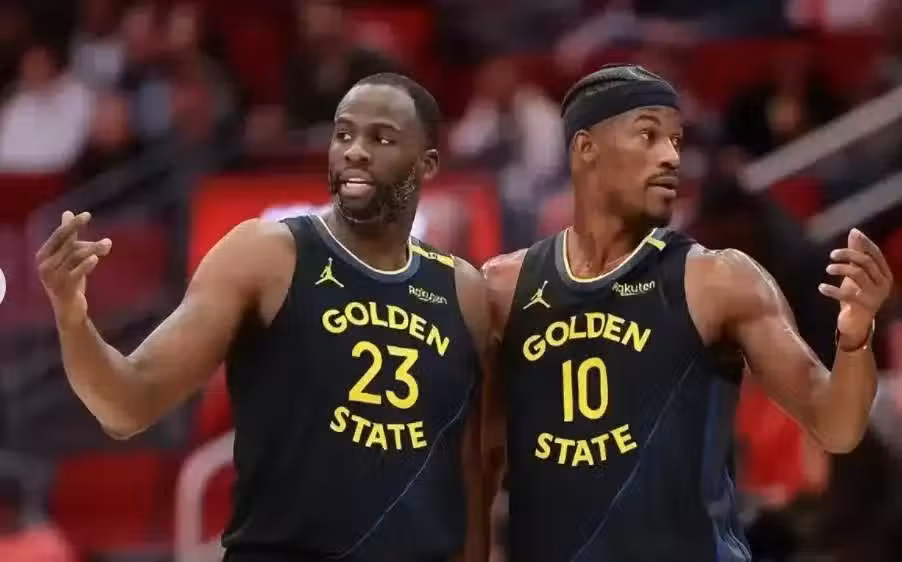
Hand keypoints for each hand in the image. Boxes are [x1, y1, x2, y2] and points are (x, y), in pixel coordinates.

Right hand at [35, 211, 111, 327]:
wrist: (68, 309)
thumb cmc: (68, 280)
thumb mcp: (67, 258)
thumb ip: (69, 238)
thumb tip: (67, 213)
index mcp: (43, 255)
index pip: (58, 236)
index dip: (72, 225)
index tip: (87, 215)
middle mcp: (45, 265)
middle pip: (68, 245)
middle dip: (87, 238)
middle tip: (103, 232)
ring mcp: (53, 277)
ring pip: (74, 257)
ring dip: (93, 249)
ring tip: (107, 245)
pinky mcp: (64, 288)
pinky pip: (75, 273)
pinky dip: (85, 264)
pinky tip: (95, 258)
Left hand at [819, 228, 893, 349]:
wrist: (856, 324)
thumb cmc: (856, 295)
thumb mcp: (856, 274)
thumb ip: (857, 254)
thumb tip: (855, 232)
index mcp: (884, 274)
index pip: (876, 254)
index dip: (864, 242)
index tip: (852, 233)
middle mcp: (883, 284)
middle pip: (866, 262)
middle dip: (849, 254)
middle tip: (832, 255)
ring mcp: (875, 296)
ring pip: (857, 274)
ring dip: (840, 269)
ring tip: (828, 269)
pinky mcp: (863, 307)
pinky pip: (846, 294)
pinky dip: (831, 289)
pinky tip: (821, 287)